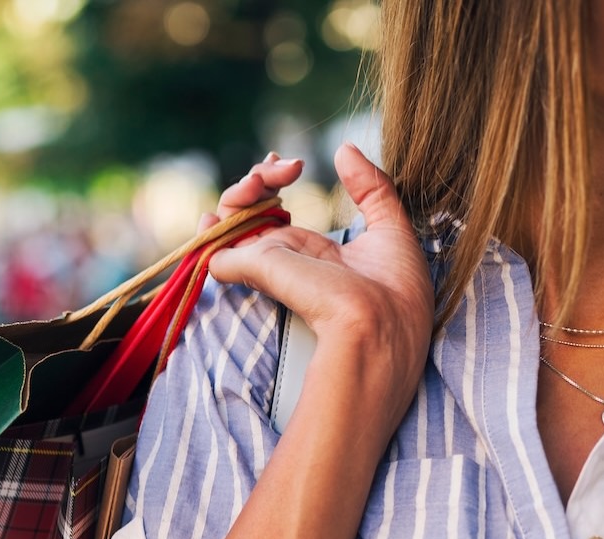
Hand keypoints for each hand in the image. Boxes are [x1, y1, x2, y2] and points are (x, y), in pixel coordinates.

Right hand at [206, 145, 433, 390]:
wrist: (381, 324)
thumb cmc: (393, 292)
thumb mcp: (391, 229)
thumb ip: (370, 188)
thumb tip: (344, 149)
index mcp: (310, 251)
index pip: (276, 212)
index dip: (275, 180)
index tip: (293, 165)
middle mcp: (283, 256)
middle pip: (251, 209)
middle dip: (261, 178)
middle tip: (287, 167)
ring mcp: (265, 262)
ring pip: (230, 220)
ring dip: (239, 191)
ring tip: (261, 178)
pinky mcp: (252, 268)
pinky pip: (213, 249)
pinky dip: (209, 231)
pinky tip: (216, 213)